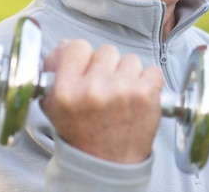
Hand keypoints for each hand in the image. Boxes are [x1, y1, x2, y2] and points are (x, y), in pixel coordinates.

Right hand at [40, 40, 163, 162]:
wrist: (107, 164)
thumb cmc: (83, 134)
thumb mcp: (56, 106)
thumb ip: (57, 71)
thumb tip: (65, 44)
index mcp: (66, 90)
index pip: (78, 47)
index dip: (84, 56)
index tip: (88, 69)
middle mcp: (93, 89)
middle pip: (107, 51)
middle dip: (108, 67)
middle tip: (106, 89)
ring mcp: (122, 91)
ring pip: (131, 59)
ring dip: (129, 75)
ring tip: (122, 97)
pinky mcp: (146, 94)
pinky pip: (152, 70)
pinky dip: (149, 82)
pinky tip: (139, 98)